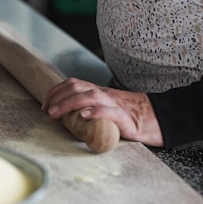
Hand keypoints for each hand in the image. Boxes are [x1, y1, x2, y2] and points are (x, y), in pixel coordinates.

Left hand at [41, 77, 163, 146]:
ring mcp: (115, 104)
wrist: (157, 120)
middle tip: (47, 112)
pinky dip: (95, 112)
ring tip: (57, 115)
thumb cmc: (127, 117)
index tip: (45, 105)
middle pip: (77, 87)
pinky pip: (110, 111)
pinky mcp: (126, 118)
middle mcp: (104, 94)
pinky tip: (83, 116)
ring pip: (90, 96)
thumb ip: (87, 109)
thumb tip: (63, 117)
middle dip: (58, 98)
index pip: (73, 83)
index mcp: (98, 92)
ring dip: (69, 104)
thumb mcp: (104, 108)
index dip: (56, 92)